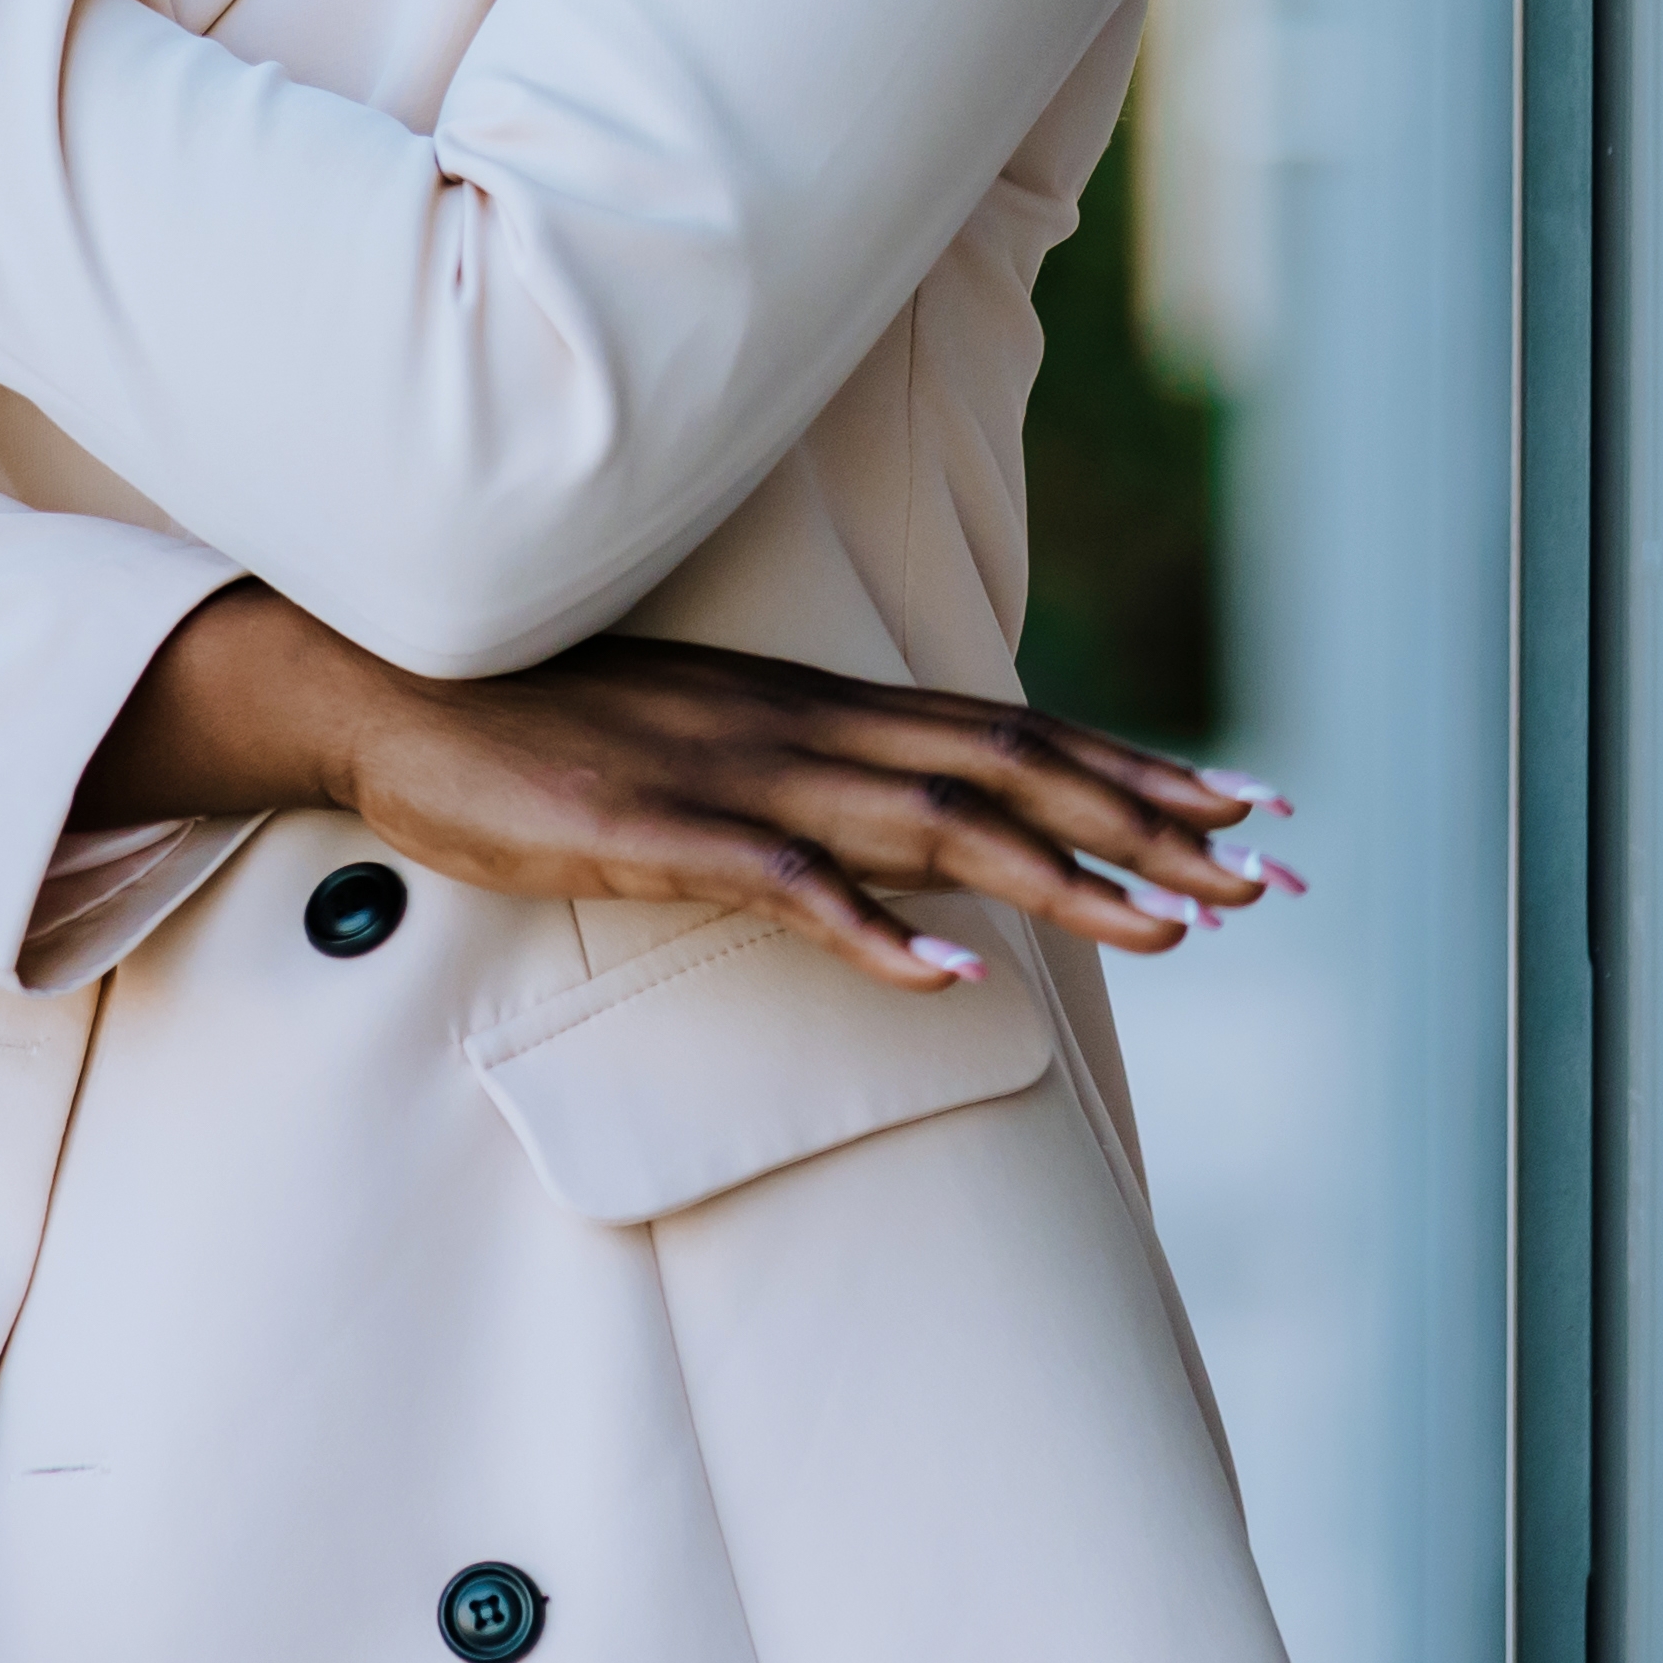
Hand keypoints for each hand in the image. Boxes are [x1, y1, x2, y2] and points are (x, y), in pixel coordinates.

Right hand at [84, 583, 1296, 990]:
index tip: (1249, 807)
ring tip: (1173, 919)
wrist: (391, 692)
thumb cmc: (541, 731)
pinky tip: (947, 970)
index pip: (1011, 734)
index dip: (1136, 770)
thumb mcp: (699, 749)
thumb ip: (803, 787)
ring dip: (1060, 869)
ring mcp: (735, 778)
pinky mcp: (657, 831)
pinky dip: (869, 926)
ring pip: (930, 823)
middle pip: (1008, 772)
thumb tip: (907, 848)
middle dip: (1149, 823)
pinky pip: (782, 884)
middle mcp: (801, 728)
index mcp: (815, 710)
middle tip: (1271, 876)